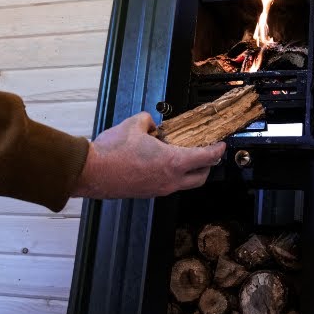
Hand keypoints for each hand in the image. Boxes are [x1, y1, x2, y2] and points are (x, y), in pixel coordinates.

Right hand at [72, 112, 225, 198]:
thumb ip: (148, 120)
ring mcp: (158, 190)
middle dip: (208, 165)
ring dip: (189, 172)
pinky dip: (171, 175)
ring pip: (184, 184)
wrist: (91, 173)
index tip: (221, 145)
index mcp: (172, 162)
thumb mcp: (134, 124)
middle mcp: (169, 180)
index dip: (217, 150)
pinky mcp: (147, 193)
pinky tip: (160, 163)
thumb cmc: (112, 152)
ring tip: (183, 157)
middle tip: (207, 153)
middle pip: (201, 177)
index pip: (206, 158)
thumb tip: (151, 124)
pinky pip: (168, 185)